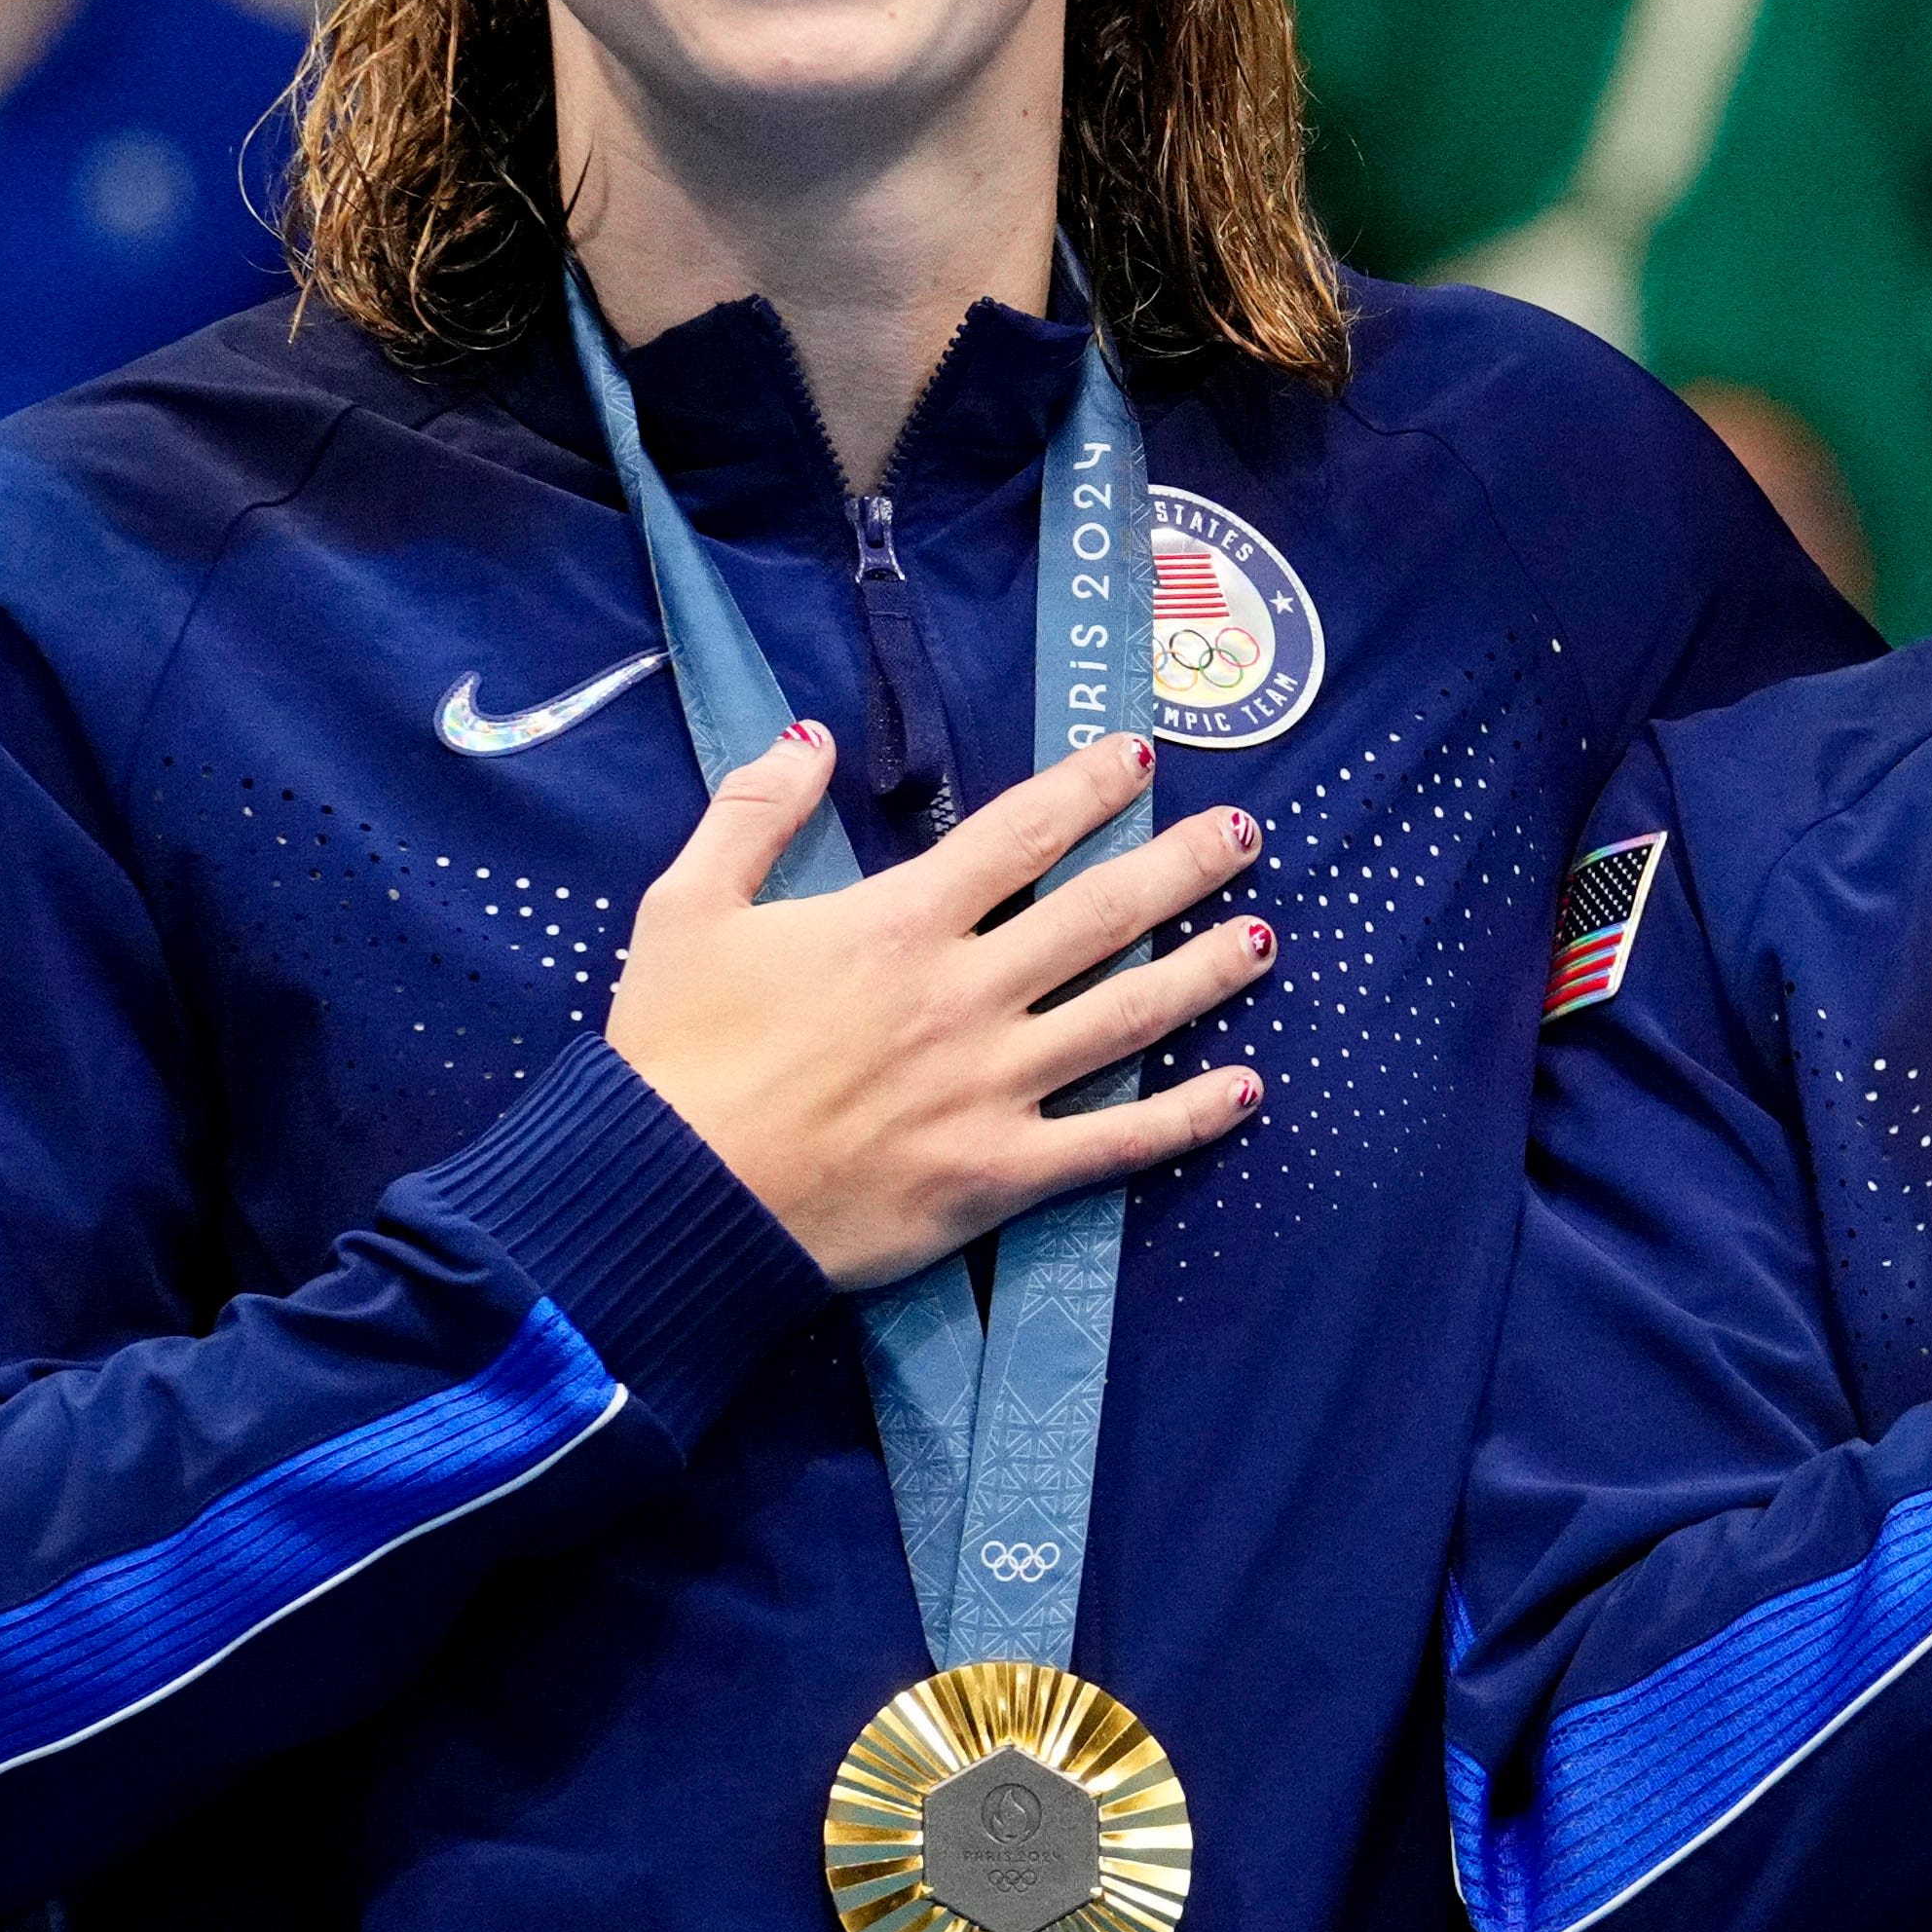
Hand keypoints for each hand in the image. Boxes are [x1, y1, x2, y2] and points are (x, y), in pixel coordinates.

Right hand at [605, 725, 1274, 1288]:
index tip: (1141, 759)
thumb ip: (753, 812)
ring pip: (1130, 1015)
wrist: (665, 1196)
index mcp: (899, 922)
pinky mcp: (1000, 1174)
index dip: (1088, 788)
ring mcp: (994, 1087)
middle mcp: (967, 994)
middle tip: (1245, 834)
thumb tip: (809, 734)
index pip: (1021, 833)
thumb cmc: (673, 1053)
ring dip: (1207, 973)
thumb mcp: (687, 907)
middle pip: (1103, 912)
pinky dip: (1188, 1117)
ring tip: (1266, 937)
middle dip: (1181, 865)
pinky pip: (1116, 1142)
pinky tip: (1248, 1089)